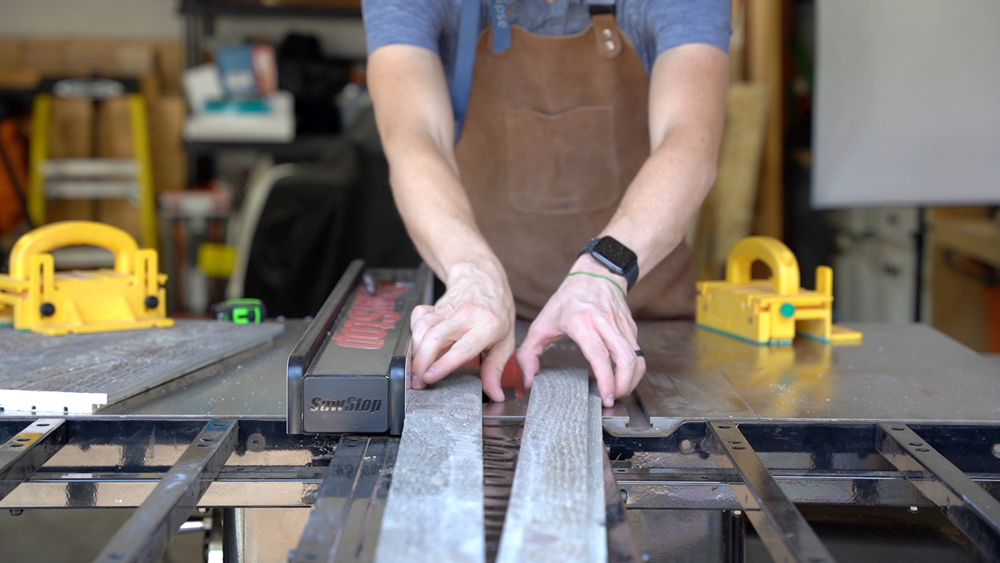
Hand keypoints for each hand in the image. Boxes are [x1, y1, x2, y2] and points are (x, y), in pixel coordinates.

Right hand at [410, 261, 514, 401]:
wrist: (483, 278)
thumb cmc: (496, 310)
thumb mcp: (505, 341)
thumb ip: (496, 369)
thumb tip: (495, 395)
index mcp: (488, 326)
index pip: (462, 348)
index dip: (443, 363)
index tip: (430, 377)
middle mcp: (466, 316)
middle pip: (435, 338)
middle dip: (421, 361)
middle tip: (418, 380)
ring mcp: (448, 309)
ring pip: (423, 328)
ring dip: (414, 351)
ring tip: (415, 370)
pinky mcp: (434, 306)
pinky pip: (418, 319)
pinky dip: (413, 333)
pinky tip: (418, 345)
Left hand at [516, 257, 645, 407]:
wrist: (596, 273)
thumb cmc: (568, 299)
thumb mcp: (542, 323)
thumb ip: (529, 353)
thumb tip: (527, 380)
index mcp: (581, 321)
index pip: (599, 354)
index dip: (606, 378)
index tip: (606, 396)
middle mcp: (604, 322)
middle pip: (625, 359)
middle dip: (624, 385)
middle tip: (613, 399)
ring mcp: (621, 325)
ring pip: (637, 357)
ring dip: (632, 380)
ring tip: (619, 391)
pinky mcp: (631, 328)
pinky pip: (638, 353)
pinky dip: (633, 370)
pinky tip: (622, 378)